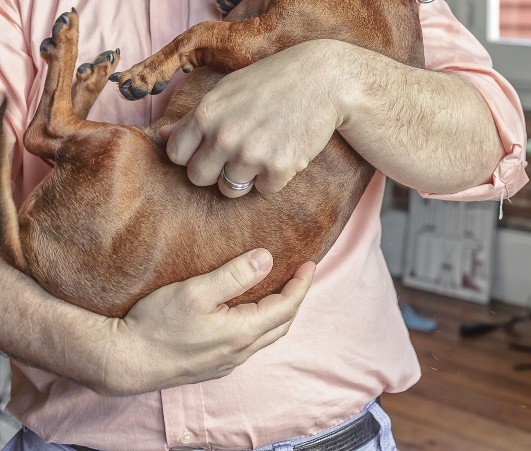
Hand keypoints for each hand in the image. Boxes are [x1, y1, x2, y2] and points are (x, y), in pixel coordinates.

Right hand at [101, 249, 314, 394]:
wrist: (126, 361)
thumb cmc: (157, 324)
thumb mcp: (196, 291)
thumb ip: (234, 275)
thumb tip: (267, 258)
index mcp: (241, 333)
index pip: (286, 307)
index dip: (301, 284)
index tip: (310, 263)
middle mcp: (239, 352)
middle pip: (281, 324)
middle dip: (295, 298)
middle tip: (300, 274)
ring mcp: (225, 362)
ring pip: (265, 336)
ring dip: (278, 312)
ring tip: (279, 289)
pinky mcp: (212, 366)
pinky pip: (248, 344)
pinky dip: (260, 323)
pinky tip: (248, 312)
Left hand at [161, 42, 343, 196]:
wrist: (323, 79)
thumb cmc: (273, 80)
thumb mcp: (228, 89)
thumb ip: (196, 115)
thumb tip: (163, 136)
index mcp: (207, 113)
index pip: (176, 155)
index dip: (191, 153)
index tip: (209, 146)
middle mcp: (224, 136)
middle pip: (198, 178)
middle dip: (214, 170)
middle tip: (236, 152)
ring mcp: (251, 155)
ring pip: (229, 190)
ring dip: (244, 176)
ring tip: (263, 149)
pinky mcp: (279, 170)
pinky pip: (263, 191)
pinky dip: (274, 178)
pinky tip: (284, 151)